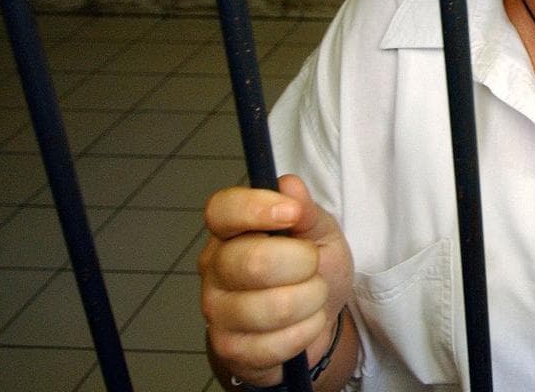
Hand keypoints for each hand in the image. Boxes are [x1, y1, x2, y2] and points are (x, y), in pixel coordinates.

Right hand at [199, 175, 354, 386]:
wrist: (314, 319)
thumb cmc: (311, 269)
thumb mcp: (319, 231)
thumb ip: (306, 210)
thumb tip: (289, 186)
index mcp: (231, 231)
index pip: (222, 211)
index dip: (256, 208)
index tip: (292, 213)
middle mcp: (214, 268)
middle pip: (254, 262)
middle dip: (304, 264)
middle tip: (314, 266)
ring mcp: (216, 310)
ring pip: (274, 307)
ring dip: (311, 301)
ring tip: (313, 295)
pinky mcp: (228, 348)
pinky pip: (275, 343)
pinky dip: (306, 332)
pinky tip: (305, 323)